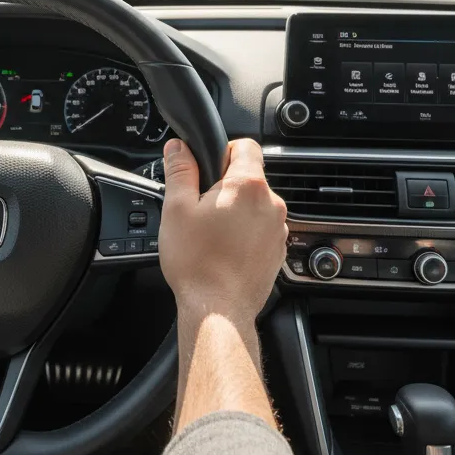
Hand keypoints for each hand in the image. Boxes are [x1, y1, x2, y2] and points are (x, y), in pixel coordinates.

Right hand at [159, 138, 286, 337]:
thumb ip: (179, 170)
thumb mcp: (177, 208)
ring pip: (254, 205)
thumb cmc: (197, 262)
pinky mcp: (277, 251)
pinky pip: (260, 229)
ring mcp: (277, 229)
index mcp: (248, 185)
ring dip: (235, 211)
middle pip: (249, 177)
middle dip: (224, 186)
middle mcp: (271, 204)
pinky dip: (244, 233)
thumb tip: (178, 147)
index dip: (222, 150)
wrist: (217, 310)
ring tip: (210, 234)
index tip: (206, 169)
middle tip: (200, 209)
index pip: (245, 145)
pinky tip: (223, 250)